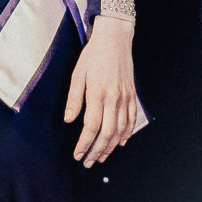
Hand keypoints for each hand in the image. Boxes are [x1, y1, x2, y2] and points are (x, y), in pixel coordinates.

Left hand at [63, 15, 137, 166]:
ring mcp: (125, 98)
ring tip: (101, 157)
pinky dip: (125, 134)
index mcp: (98, 93)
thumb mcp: (78, 73)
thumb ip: (74, 98)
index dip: (84, 143)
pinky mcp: (132, 96)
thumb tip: (69, 119)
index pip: (91, 127)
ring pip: (120, 130)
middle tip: (88, 162)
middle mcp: (114, 99)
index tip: (78, 154)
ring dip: (110, 147)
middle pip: (107, 133)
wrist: (115, 39)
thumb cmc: (93, 55)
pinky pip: (131, 121)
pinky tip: (119, 142)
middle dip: (96, 151)